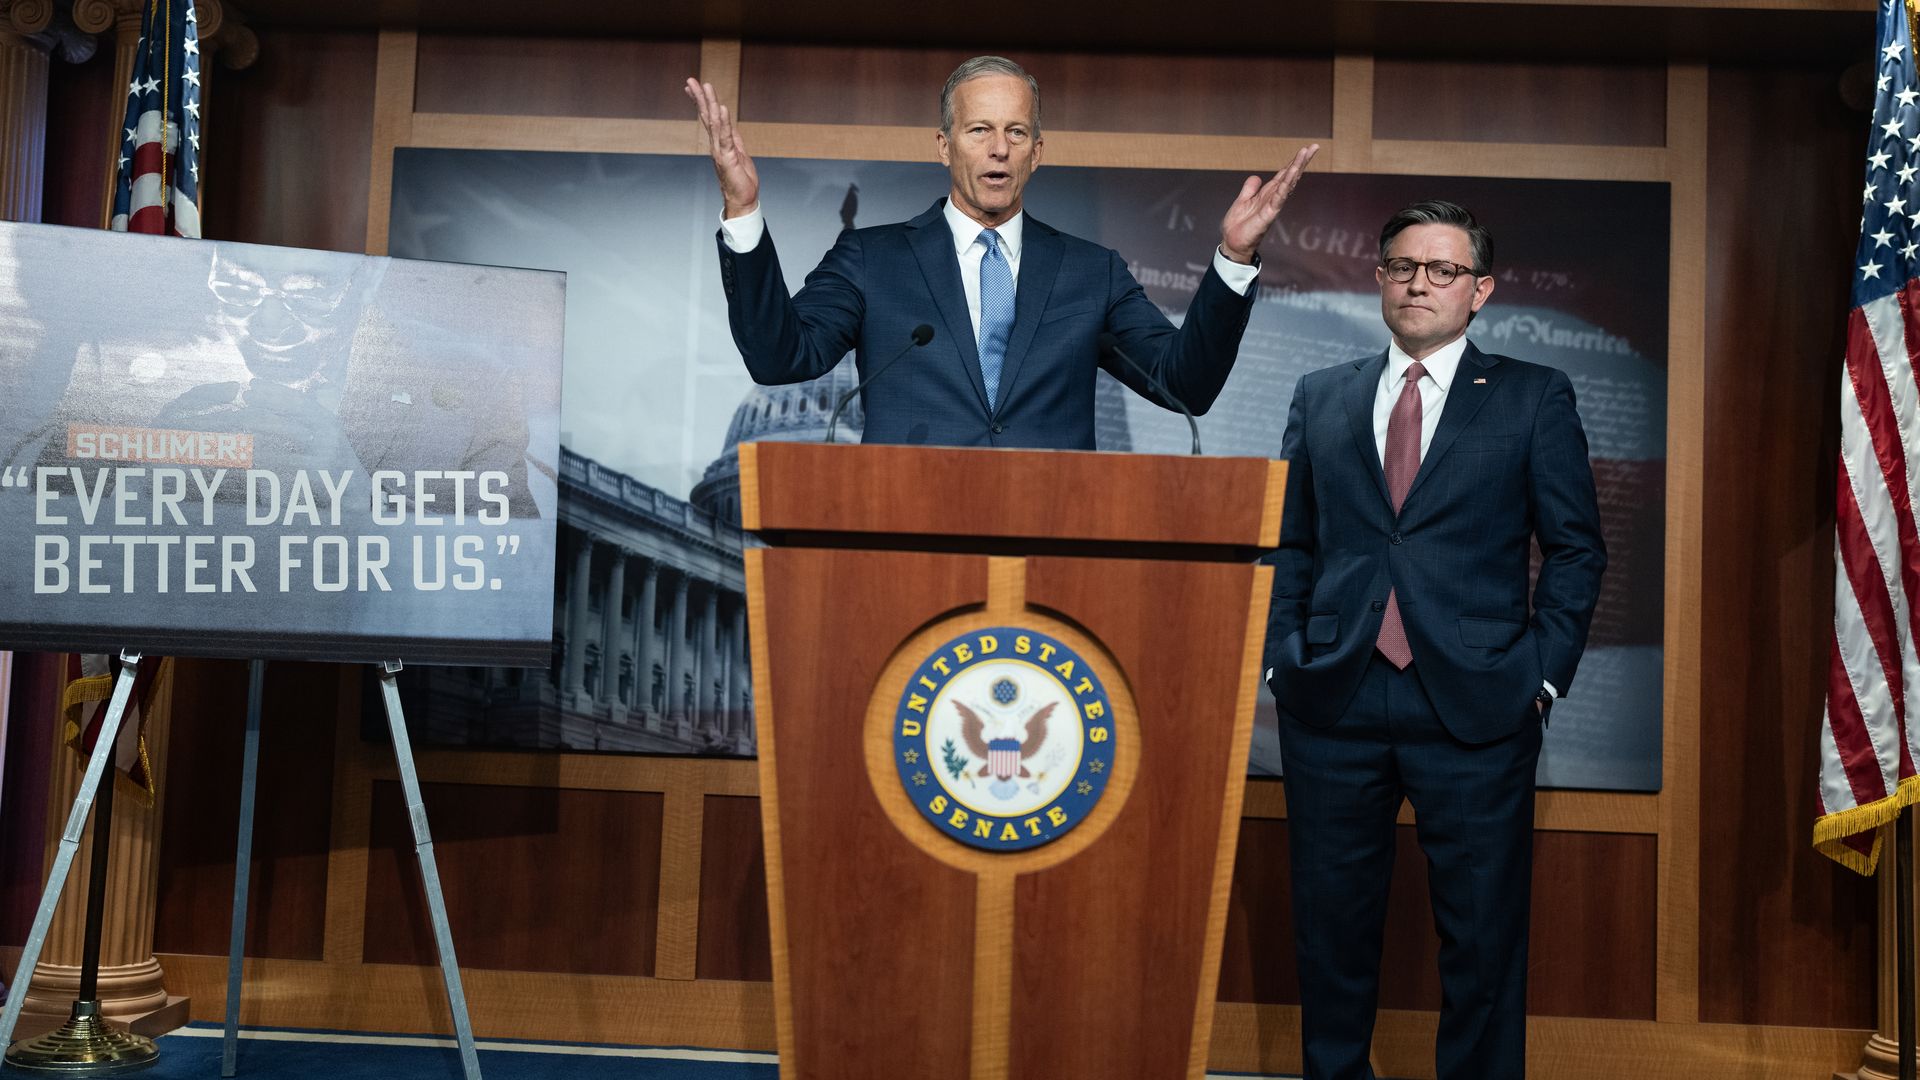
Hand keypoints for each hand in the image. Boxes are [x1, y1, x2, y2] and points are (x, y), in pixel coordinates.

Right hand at [685, 77, 758, 218]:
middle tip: (691, 81)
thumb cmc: (740, 179)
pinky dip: (723, 122)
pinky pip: (725, 136)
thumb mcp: (738, 152)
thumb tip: (728, 125)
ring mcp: (720, 150)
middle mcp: (716, 144)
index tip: (693, 87)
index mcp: (719, 142)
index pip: (708, 118)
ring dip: (709, 104)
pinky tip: (720, 108)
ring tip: (705, 87)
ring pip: (713, 123)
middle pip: (706, 116)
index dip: (701, 101)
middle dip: (699, 98)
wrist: (742, 200)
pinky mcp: (728, 157)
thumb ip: (732, 138)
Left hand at [1219, 142, 1319, 264]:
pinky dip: (1285, 184)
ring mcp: (1273, 205)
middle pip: (1290, 176)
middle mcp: (1273, 198)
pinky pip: (1279, 196)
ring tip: (1305, 154)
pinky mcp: (1269, 213)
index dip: (1293, 162)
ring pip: (1287, 183)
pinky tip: (1292, 173)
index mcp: (1267, 193)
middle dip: (1301, 161)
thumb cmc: (1238, 226)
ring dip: (1296, 168)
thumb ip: (1250, 189)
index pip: (1283, 175)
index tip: (1305, 149)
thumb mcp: (1242, 201)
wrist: (1233, 243)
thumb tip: (1257, 177)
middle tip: (1314, 147)